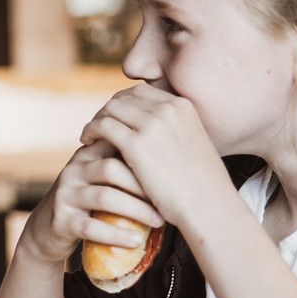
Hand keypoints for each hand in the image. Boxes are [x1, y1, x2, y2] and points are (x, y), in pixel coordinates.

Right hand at [18, 139, 162, 266]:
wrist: (46, 228)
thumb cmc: (86, 202)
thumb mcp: (97, 176)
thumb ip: (121, 163)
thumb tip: (169, 156)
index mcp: (86, 155)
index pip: (115, 144)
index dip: (143, 156)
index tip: (169, 172)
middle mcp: (73, 170)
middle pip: (111, 169)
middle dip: (142, 186)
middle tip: (166, 201)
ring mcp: (65, 195)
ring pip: (104, 197)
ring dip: (136, 210)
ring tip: (158, 222)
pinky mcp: (61, 220)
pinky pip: (91, 227)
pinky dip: (117, 235)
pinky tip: (136, 241)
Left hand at [79, 85, 233, 226]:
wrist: (209, 206)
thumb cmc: (202, 185)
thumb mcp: (193, 143)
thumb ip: (173, 130)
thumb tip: (148, 132)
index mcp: (183, 106)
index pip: (142, 92)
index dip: (123, 103)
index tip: (115, 117)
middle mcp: (167, 109)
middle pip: (123, 98)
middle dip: (107, 111)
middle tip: (98, 127)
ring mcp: (151, 124)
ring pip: (110, 109)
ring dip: (96, 120)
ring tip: (90, 135)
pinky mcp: (136, 144)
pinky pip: (102, 126)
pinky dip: (91, 131)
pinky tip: (87, 143)